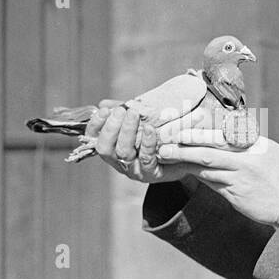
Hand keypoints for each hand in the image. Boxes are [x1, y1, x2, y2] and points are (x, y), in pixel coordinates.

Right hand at [83, 101, 201, 183]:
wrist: (183, 155)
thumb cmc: (157, 138)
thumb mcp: (138, 123)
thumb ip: (122, 114)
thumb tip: (103, 104)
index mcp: (112, 149)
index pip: (94, 138)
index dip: (95, 125)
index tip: (104, 110)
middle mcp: (119, 161)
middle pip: (105, 148)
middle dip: (111, 127)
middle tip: (121, 110)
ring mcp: (134, 169)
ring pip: (123, 152)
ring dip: (127, 131)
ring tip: (134, 114)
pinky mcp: (151, 173)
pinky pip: (145, 159)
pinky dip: (146, 143)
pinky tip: (149, 129)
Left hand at [156, 129, 278, 226]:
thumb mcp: (269, 154)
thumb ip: (246, 146)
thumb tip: (222, 135)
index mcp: (256, 144)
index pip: (222, 133)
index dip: (199, 130)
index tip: (181, 127)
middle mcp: (248, 158)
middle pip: (209, 148)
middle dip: (184, 143)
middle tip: (164, 141)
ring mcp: (242, 177)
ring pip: (206, 166)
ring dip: (184, 160)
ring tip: (165, 155)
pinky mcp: (237, 195)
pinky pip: (212, 183)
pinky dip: (196, 176)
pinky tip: (184, 172)